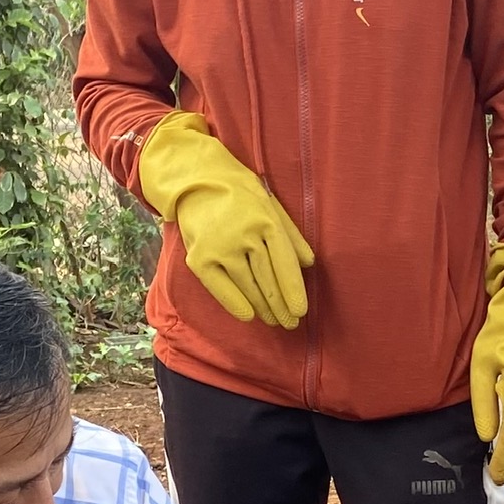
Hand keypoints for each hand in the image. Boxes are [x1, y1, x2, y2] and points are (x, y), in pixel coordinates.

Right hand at [137, 111, 313, 328]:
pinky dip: (236, 305)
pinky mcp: (199, 258)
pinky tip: (248, 316)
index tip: (301, 311)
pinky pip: (221, 289)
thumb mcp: (270, 204)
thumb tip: (309, 264)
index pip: (285, 264)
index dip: (294, 290)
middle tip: (291, 324)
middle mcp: (244, 236)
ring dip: (263, 309)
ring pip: (248, 287)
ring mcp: (220, 248)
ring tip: (274, 321)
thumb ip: (291, 234)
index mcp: (266, 221)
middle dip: (282, 306)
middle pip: (268, 280)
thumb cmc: (238, 192)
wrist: (194, 179)